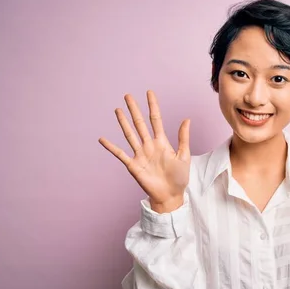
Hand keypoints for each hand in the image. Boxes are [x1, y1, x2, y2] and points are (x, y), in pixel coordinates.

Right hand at [99, 90, 190, 212]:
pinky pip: (120, 154)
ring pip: (130, 134)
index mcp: (162, 142)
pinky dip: (111, 147)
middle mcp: (149, 146)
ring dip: (123, 122)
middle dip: (134, 109)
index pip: (156, 120)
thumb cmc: (179, 178)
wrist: (171, 195)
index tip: (149, 93)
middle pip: (140, 124)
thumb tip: (187, 119)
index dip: (153, 106)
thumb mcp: (184, 156)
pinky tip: (102, 139)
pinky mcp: (133, 165)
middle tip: (128, 95)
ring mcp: (140, 155)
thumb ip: (183, 138)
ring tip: (118, 110)